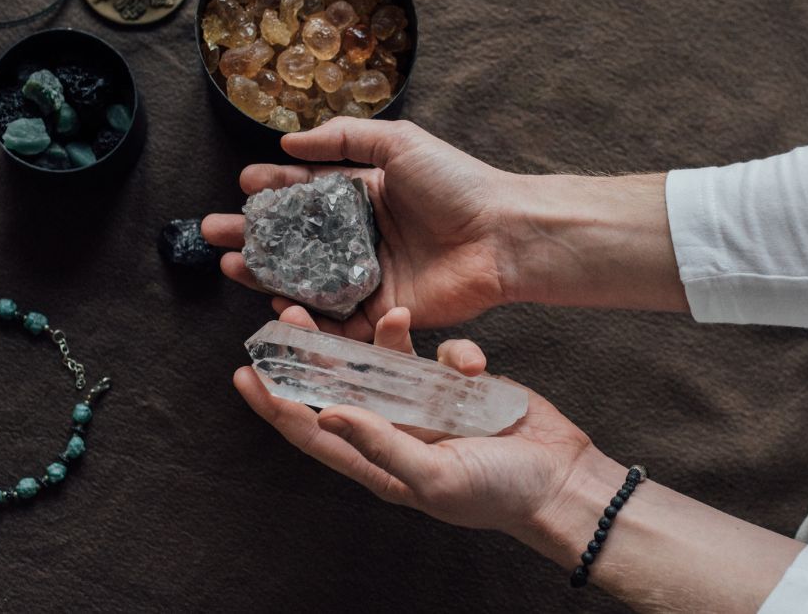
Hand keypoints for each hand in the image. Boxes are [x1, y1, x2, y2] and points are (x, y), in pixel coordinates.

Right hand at [203, 118, 519, 339]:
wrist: (501, 236)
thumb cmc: (456, 184)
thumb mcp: (399, 143)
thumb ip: (344, 139)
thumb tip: (288, 142)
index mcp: (363, 195)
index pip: (306, 193)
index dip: (272, 190)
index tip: (242, 187)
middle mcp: (360, 237)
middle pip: (295, 239)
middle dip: (252, 235)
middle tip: (214, 233)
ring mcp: (368, 276)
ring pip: (305, 280)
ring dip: (265, 274)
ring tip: (231, 264)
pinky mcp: (380, 313)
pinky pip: (334, 318)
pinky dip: (304, 315)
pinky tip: (274, 301)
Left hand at [232, 304, 593, 537]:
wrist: (562, 480)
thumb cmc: (498, 492)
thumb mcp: (433, 476)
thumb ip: (380, 443)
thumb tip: (326, 413)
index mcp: (379, 460)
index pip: (312, 432)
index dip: (276, 406)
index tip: (245, 374)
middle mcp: (396, 429)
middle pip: (340, 385)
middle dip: (312, 354)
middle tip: (288, 316)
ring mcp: (427, 404)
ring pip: (384, 361)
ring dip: (376, 337)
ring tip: (384, 314)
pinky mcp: (458, 383)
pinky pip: (440, 354)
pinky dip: (453, 352)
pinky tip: (474, 365)